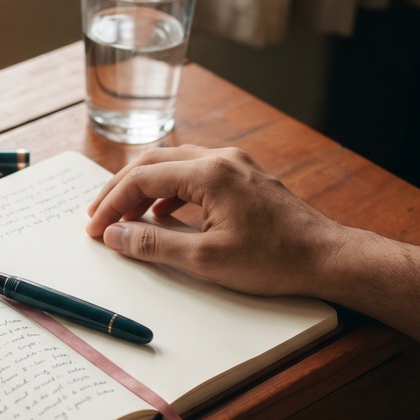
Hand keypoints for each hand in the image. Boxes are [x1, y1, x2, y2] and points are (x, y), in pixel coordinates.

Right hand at [86, 145, 344, 297]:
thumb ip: (154, 245)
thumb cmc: (273, 260)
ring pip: (174, 164)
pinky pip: (194, 173)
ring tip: (124, 216)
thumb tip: (116, 236)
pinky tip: (162, 213)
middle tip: (97, 215)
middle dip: (120, 188)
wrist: (326, 257)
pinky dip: (169, 190)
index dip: (111, 203)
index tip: (94, 228)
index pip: (143, 178)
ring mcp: (235, 165)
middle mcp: (222, 159)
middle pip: (154, 161)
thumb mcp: (205, 260)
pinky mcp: (244, 177)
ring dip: (144, 187)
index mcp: (210, 173)